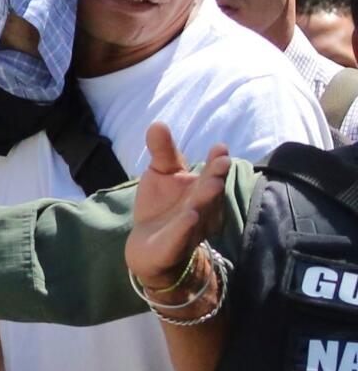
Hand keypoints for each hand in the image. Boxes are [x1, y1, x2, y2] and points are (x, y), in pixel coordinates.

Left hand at [125, 123, 230, 288]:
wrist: (148, 246)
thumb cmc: (160, 204)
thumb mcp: (160, 174)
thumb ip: (162, 151)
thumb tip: (157, 123)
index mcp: (201, 189)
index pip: (212, 173)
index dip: (216, 162)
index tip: (220, 147)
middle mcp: (203, 208)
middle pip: (211, 192)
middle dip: (216, 177)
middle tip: (222, 162)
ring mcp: (191, 228)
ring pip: (201, 212)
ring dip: (206, 199)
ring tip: (211, 183)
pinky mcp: (174, 245)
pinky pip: (182, 236)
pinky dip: (186, 226)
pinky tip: (191, 216)